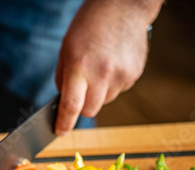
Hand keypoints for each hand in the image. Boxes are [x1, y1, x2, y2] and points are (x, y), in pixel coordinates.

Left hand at [55, 0, 161, 134]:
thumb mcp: (66, 48)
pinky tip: (111, 64)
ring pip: (104, 101)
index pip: (71, 105)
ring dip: (98, 93)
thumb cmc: (89, 25)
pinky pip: (118, 91)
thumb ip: (63, 77)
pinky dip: (111, 84)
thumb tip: (64, 102)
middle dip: (82, 107)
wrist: (123, 7)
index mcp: (80, 66)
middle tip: (81, 90)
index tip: (60, 132)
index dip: (64, 123)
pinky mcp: (134, 75)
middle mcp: (102, 74)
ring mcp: (121, 76)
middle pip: (90, 111)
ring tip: (99, 67)